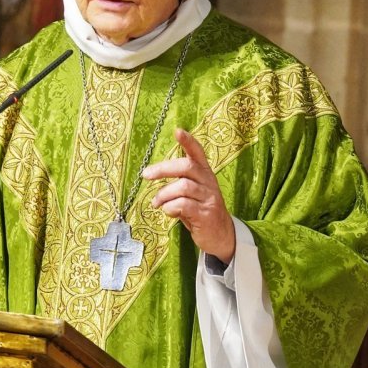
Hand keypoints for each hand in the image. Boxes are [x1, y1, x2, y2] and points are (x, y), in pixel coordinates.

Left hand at [143, 128, 235, 262]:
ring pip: (183, 186)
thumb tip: (153, 175)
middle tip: (146, 175)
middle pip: (186, 166)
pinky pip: (183, 205)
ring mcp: (209, 198)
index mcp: (205, 174)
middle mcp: (209, 182)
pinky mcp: (206, 214)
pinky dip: (170, 207)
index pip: (198, 153)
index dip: (188, 141)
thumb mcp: (193, 193)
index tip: (177, 131)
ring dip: (164, 194)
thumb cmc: (201, 211)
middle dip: (163, 169)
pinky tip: (168, 212)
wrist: (221, 236)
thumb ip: (178, 183)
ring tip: (156, 203)